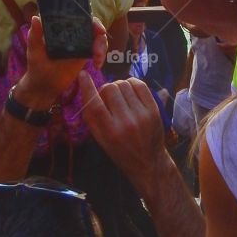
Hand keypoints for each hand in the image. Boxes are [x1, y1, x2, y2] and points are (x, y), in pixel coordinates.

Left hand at [14, 15, 107, 110]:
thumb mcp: (34, 50)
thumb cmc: (37, 65)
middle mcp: (71, 31)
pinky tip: (97, 65)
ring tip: (97, 59)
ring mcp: (80, 42)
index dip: (88, 17)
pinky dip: (101, 55)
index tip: (96, 27)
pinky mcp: (85, 53)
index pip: (75, 15)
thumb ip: (34, 35)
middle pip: (91, 23)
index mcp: (59, 26)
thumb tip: (35, 18)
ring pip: (97, 36)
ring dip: (102, 45)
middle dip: (99, 31)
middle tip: (98, 47)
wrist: (45, 85)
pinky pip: (98, 49)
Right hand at [78, 75, 168, 196]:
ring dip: (118, 86)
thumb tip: (86, 91)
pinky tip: (130, 90)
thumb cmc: (120, 152)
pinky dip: (132, 83)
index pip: (95, 104)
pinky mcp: (154, 109)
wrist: (148, 162)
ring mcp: (142, 114)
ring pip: (124, 84)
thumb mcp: (101, 140)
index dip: (87, 87)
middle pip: (110, 89)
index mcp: (110, 132)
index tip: (83, 75)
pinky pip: (140, 85)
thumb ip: (92, 118)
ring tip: (120, 96)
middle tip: (107, 97)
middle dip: (105, 89)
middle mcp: (126, 122)